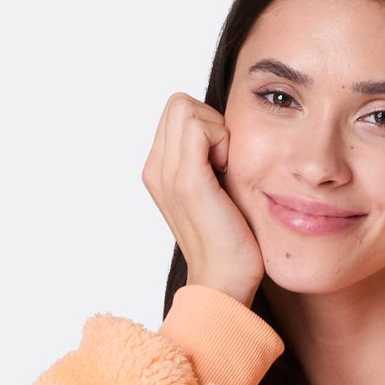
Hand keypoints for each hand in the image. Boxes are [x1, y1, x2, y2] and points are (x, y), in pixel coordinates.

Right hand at [141, 92, 264, 305]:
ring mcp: (166, 175)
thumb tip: (224, 129)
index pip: (178, 110)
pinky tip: (228, 171)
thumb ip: (208, 156)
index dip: (206, 124)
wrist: (226, 281)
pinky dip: (221, 138)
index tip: (222, 161)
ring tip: (225, 169)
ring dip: (215, 129)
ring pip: (186, 107)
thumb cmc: (230, 239)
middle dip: (208, 122)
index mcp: (159, 170)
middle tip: (224, 162)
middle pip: (178, 103)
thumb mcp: (214, 188)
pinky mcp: (186, 181)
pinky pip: (198, 125)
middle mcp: (155, 169)